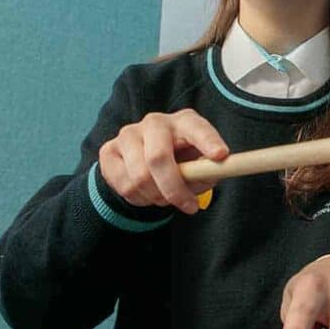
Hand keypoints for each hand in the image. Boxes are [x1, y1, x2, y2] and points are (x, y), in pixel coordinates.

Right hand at [98, 109, 228, 214]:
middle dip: (174, 188)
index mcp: (183, 122)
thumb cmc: (181, 161)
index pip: (196, 128)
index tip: (221, 155)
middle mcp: (154, 123)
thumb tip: (210, 175)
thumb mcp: (199, 165)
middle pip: (158, 157)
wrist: (143, 159)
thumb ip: (207, 171)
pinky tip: (147, 193)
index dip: (208, 141)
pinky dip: (139, 199)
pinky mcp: (108, 151)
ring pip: (139, 176)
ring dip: (156, 197)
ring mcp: (128, 135)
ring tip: (165, 197)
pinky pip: (124, 185)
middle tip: (189, 206)